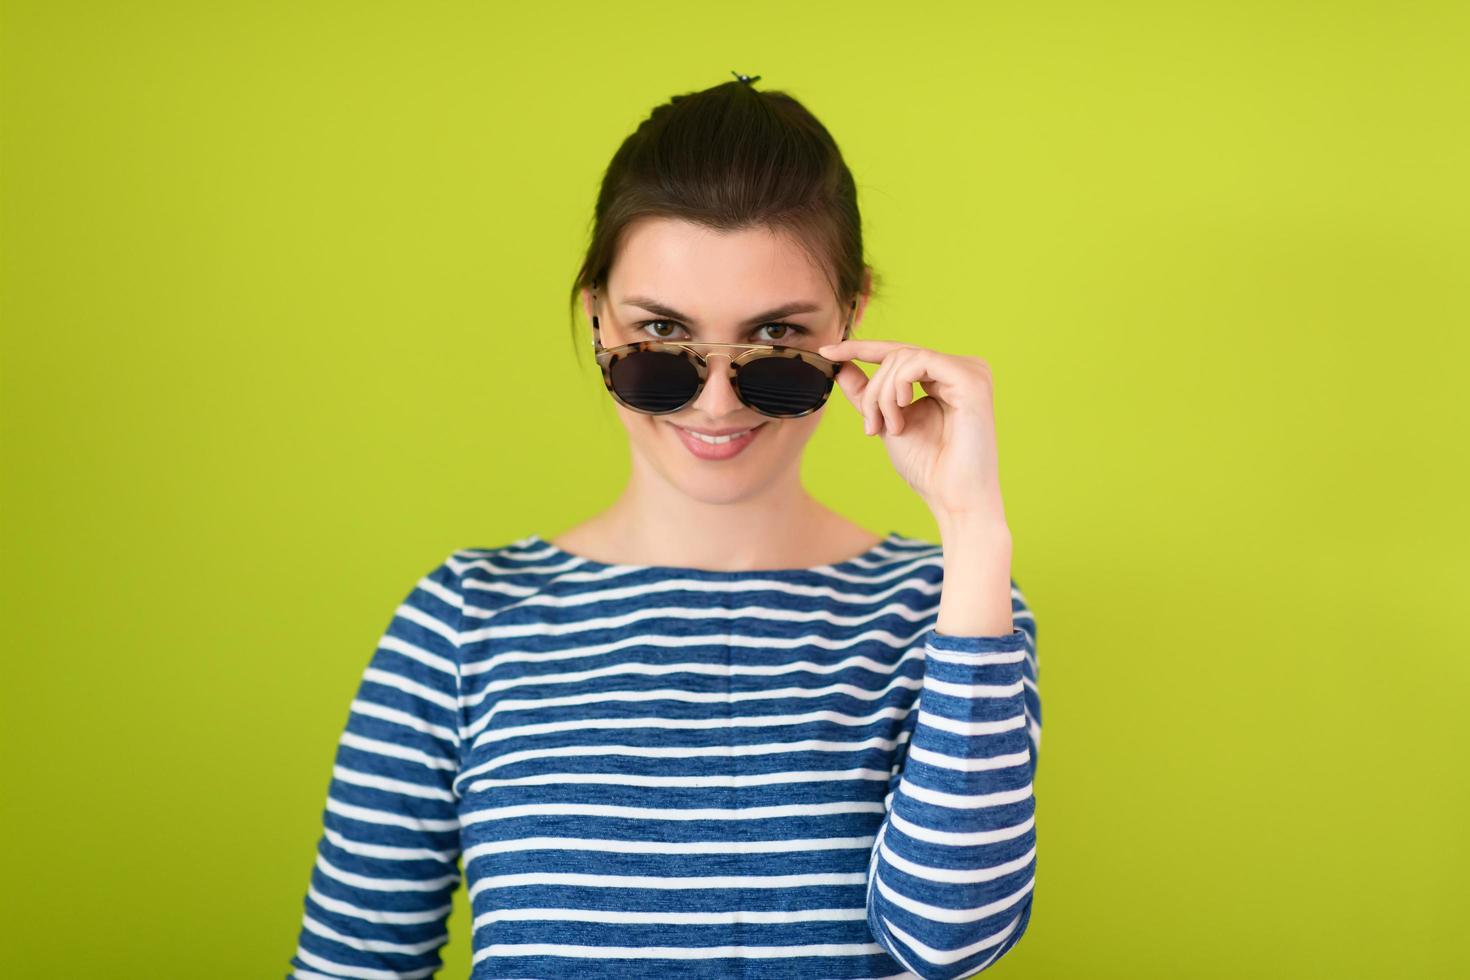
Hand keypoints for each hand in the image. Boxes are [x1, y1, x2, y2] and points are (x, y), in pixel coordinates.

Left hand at [817, 339, 1008, 527]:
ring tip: (890, 428)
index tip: (826, 351)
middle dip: (873, 391)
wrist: (952, 496)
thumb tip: (840, 365)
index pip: (898, 352)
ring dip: (883, 395)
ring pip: (903, 357)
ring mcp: (970, 370)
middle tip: (871, 426)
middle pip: (897, 354)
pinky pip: (919, 361)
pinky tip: (903, 411)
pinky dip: (898, 386)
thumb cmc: (927, 467)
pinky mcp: (972, 378)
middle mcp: (960, 369)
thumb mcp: (886, 422)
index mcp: (944, 378)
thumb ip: (867, 394)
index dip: (859, 348)